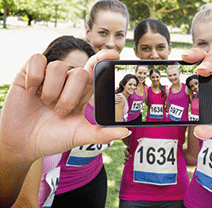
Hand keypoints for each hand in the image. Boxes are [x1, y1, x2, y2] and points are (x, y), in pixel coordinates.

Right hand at [0, 49, 129, 162]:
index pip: (95, 69)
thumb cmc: (53, 137)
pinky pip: (37, 60)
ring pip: (59, 67)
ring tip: (45, 104)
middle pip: (79, 73)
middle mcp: (67, 81)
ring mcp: (48, 76)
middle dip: (70, 96)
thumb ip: (101, 133)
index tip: (114, 54)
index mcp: (82, 92)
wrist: (23, 144)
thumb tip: (125, 131)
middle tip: (60, 112)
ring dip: (53, 90)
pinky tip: (32, 91)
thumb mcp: (79, 136)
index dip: (103, 59)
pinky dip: (36, 76)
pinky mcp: (29, 73)